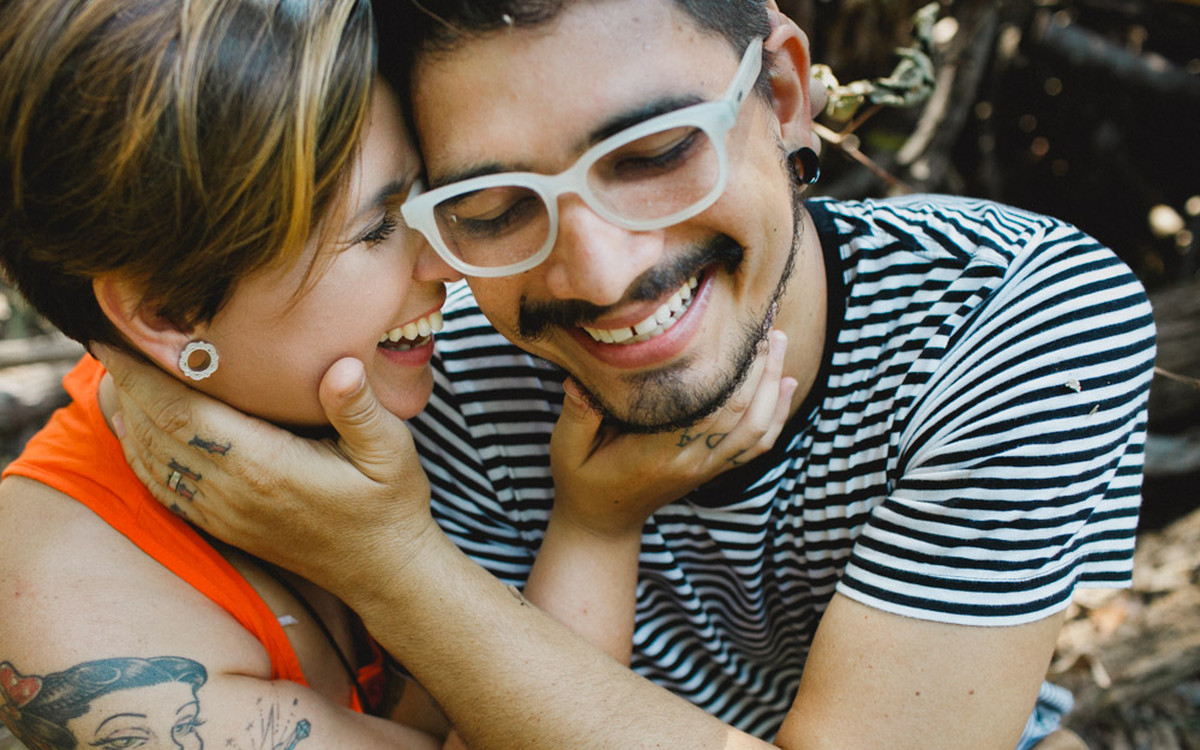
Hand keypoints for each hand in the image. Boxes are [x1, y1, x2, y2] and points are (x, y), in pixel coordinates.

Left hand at [95, 346, 436, 593]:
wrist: (384, 571)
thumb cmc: (390, 504)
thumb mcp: (391, 451)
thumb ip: (360, 408)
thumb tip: (339, 366)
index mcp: (266, 466)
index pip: (183, 413)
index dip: (143, 374)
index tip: (120, 334)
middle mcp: (233, 492)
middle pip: (155, 431)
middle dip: (125, 383)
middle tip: (108, 336)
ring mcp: (224, 513)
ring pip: (152, 459)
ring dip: (127, 414)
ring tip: (113, 370)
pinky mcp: (224, 526)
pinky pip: (164, 487)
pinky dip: (139, 452)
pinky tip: (133, 426)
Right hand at [548, 330, 796, 537]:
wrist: (602, 523)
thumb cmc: (582, 480)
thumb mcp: (566, 449)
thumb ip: (577, 415)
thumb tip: (581, 382)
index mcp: (658, 453)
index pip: (708, 409)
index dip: (730, 370)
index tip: (737, 328)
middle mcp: (691, 461)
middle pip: (741, 412)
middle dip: (760, 366)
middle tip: (768, 322)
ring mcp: (706, 467)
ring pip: (756, 427)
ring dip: (773, 384)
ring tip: (782, 341)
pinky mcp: (712, 469)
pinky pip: (756, 444)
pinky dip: (777, 414)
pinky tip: (786, 384)